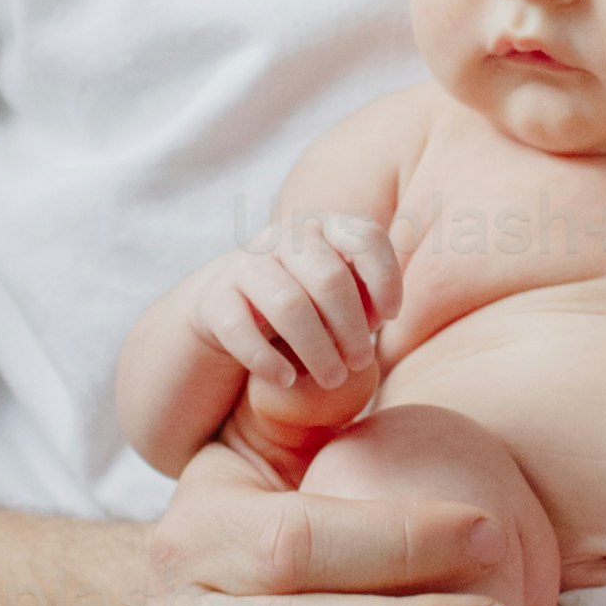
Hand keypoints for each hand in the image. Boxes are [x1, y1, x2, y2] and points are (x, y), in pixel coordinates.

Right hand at [187, 212, 400, 429]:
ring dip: (317, 350)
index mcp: (324, 226)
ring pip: (289, 306)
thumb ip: (367, 293)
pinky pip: (240, 330)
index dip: (384, 277)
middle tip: (361, 363)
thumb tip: (382, 310)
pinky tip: (287, 379)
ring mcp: (246, 265)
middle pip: (329, 278)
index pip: (364, 236)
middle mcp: (284, 237)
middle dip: (351, 328)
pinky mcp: (215, 299)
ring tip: (334, 378)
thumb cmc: (307, 301)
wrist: (232, 307)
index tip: (390, 317)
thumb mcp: (342, 292)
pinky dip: (267, 360)